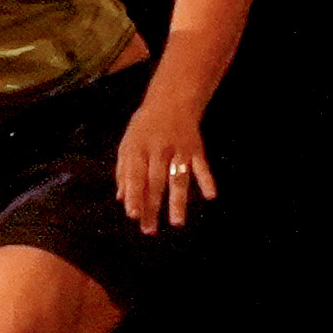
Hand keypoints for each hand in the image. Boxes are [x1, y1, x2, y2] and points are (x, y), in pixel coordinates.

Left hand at [115, 96, 215, 232]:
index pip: (134, 176)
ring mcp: (179, 149)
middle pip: (155, 182)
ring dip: (178, 201)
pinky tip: (210, 196)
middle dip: (152, 207)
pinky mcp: (196, 149)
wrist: (171, 102)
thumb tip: (121, 199)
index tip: (132, 215)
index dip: (133, 195)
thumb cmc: (144, 128)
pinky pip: (202, 166)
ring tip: (177, 223)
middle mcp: (158, 150)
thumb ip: (124, 172)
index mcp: (137, 149)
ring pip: (178, 178)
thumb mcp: (128, 145)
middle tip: (149, 230)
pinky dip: (207, 180)